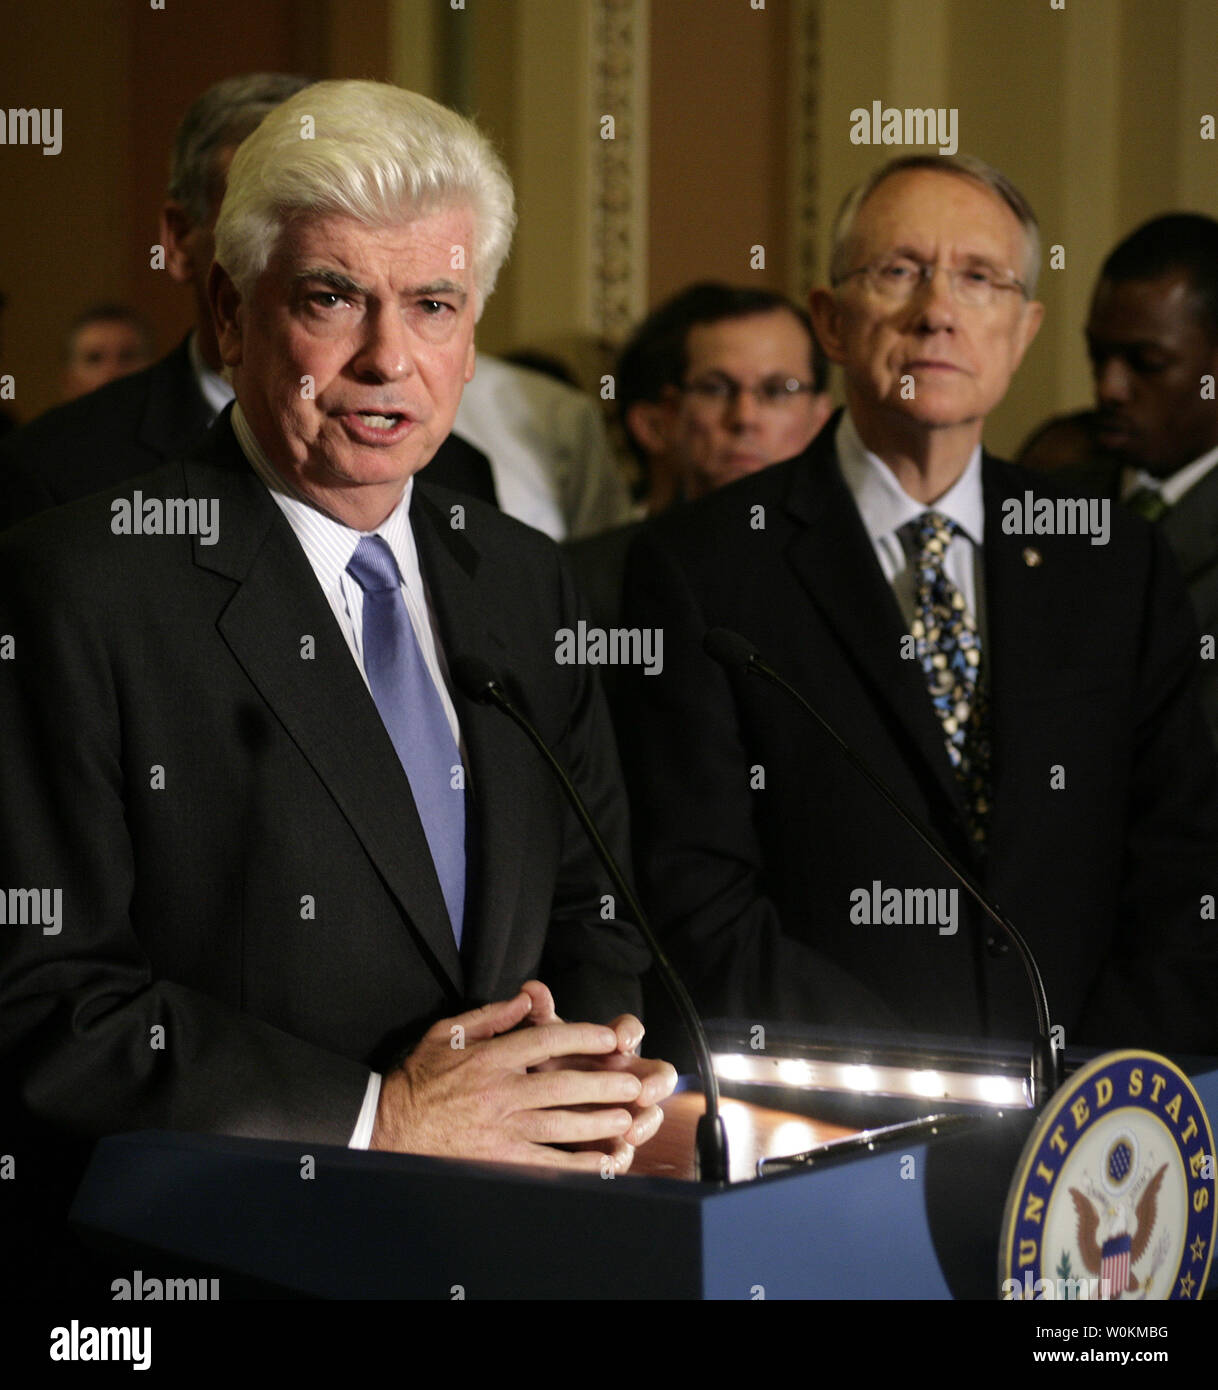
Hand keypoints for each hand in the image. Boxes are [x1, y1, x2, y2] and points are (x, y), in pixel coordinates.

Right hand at [370, 987, 648, 1171]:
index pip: (547, 1040)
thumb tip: (527, 998)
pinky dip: (577, 1165)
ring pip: (561, 1124)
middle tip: (635, 1082)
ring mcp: (500, 1128)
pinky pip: (546, 1162)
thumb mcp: (447, 1033)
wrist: (387, 1126)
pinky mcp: (498, 1159)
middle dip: (604, 1083)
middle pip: (563, 1084)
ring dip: (599, 1122)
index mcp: (490, 1057)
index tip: (610, 1039)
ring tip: (628, 1120)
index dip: (584, 1037)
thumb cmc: (419, 1078)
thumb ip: (490, 1015)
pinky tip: (602, 1164)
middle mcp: (499, 1091)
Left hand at [519, 980, 677, 1152]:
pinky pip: (625, 1150)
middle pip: (657, 1074)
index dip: (630, 1033)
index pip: (629, 1030)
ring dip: (645, 1122)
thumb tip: (531, 990)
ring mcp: (623, 1109)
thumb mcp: (535, 1040)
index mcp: (608, 1046)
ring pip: (649, 1114)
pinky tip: (612, 1162)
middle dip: (655, 1083)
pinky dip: (621, 1156)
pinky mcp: (611, 1141)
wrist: (526, 1104)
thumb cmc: (539, 1063)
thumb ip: (537, 1016)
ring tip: (631, 1131)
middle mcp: (623, 1076)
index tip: (621, 1040)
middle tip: (643, 1091)